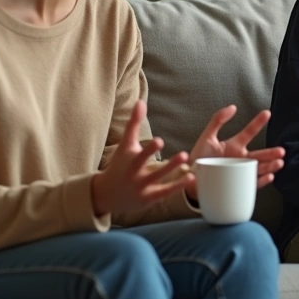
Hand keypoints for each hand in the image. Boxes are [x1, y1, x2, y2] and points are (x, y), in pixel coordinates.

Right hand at [92, 100, 193, 215]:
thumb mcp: (125, 145)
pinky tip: (191, 177)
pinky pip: (164, 192)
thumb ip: (134, 123)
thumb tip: (141, 101)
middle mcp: (132, 170)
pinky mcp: (148, 198)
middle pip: (140, 161)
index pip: (131, 141)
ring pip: (156, 177)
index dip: (140, 137)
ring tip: (185, 157)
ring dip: (170, 167)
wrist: (107, 195)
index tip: (156, 137)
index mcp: (127, 155)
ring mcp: (139, 185)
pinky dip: (177, 186)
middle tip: (161, 141)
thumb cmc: (120, 164)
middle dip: (149, 152)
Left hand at [186, 105, 285, 199]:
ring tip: (279, 163)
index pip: (249, 132)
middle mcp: (240, 159)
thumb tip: (233, 107)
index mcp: (234, 146)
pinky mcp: (239, 185)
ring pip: (259, 169)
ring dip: (270, 167)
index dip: (258, 122)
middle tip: (281, 151)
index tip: (267, 112)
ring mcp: (241, 173)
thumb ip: (218, 120)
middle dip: (271, 153)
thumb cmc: (199, 159)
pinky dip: (261, 181)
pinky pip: (252, 184)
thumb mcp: (207, 137)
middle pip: (259, 155)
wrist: (190, 181)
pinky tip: (269, 177)